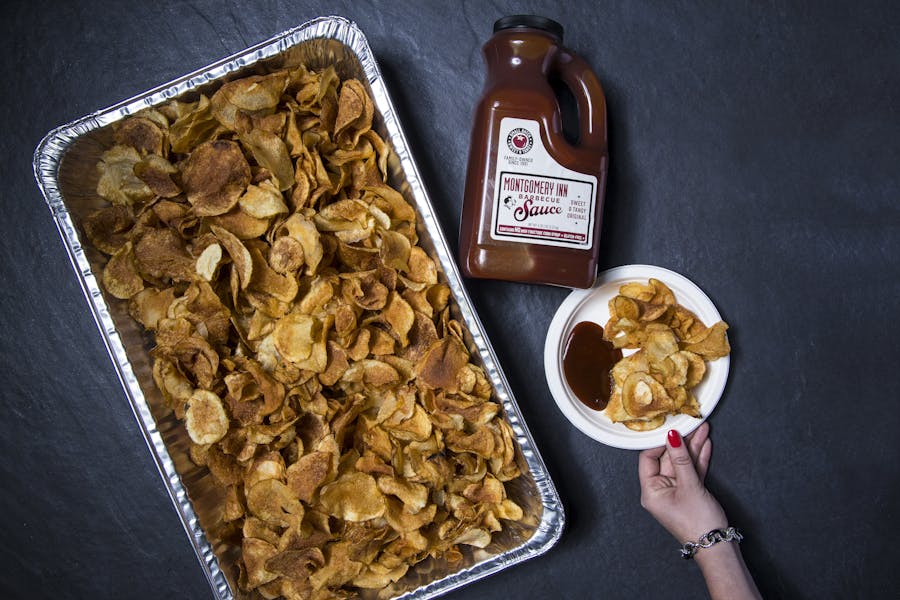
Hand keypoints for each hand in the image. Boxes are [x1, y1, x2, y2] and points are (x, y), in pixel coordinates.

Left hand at [638, 422, 726, 542]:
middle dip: (681, 442)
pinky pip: (692, 471)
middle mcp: (660, 491)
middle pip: (667, 459)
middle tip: (690, 425)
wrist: (717, 546)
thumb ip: (681, 459)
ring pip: (683, 464)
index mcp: (650, 491)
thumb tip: (672, 438)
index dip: (659, 443)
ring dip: (693, 447)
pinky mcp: (690, 493)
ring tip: (702, 429)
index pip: (648, 458)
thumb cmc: (698, 524)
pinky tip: (705, 444)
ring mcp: (676, 491)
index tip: (671, 430)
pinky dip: (699, 459)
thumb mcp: (689, 486)